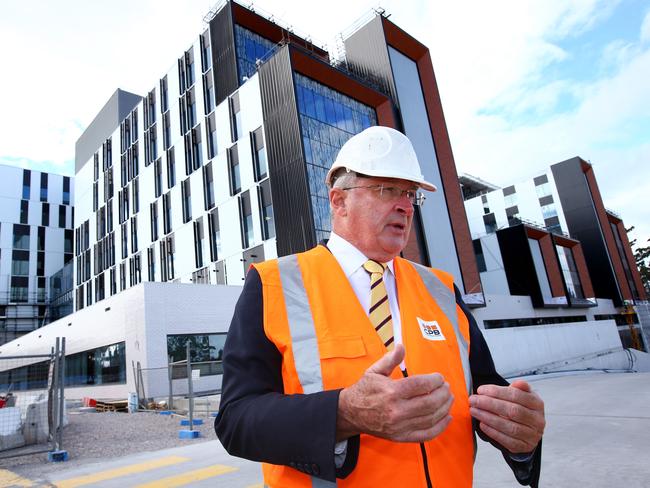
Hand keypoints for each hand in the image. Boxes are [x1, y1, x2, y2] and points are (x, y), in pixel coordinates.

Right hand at [337, 344, 453, 442]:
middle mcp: (396, 410)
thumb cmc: (364, 390)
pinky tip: (447, 417)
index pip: (421, 385)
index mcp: (391, 392)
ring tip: (448, 398)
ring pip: (431, 418)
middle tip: (447, 387)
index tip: (439, 377)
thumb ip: (390, 359)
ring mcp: (400, 426)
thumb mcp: (374, 371)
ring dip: (444, 407)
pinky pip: (426, 434)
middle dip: (443, 393)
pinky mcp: (401, 437)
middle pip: (429, 403)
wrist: (351, 413)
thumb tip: (402, 346)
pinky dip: (440, 427)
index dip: (435, 380)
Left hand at [469, 380, 544, 453]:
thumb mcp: (523, 396)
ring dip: (488, 418)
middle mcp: (538, 420)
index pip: (516, 395)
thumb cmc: (522, 408)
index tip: (480, 390)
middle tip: (473, 400)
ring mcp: (532, 435)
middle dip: (489, 404)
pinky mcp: (524, 447)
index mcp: (537, 404)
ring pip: (510, 427)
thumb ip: (519, 389)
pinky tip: (482, 424)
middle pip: (512, 411)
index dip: (497, 392)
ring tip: (474, 411)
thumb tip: (518, 383)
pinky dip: (493, 432)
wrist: (529, 430)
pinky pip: (508, 441)